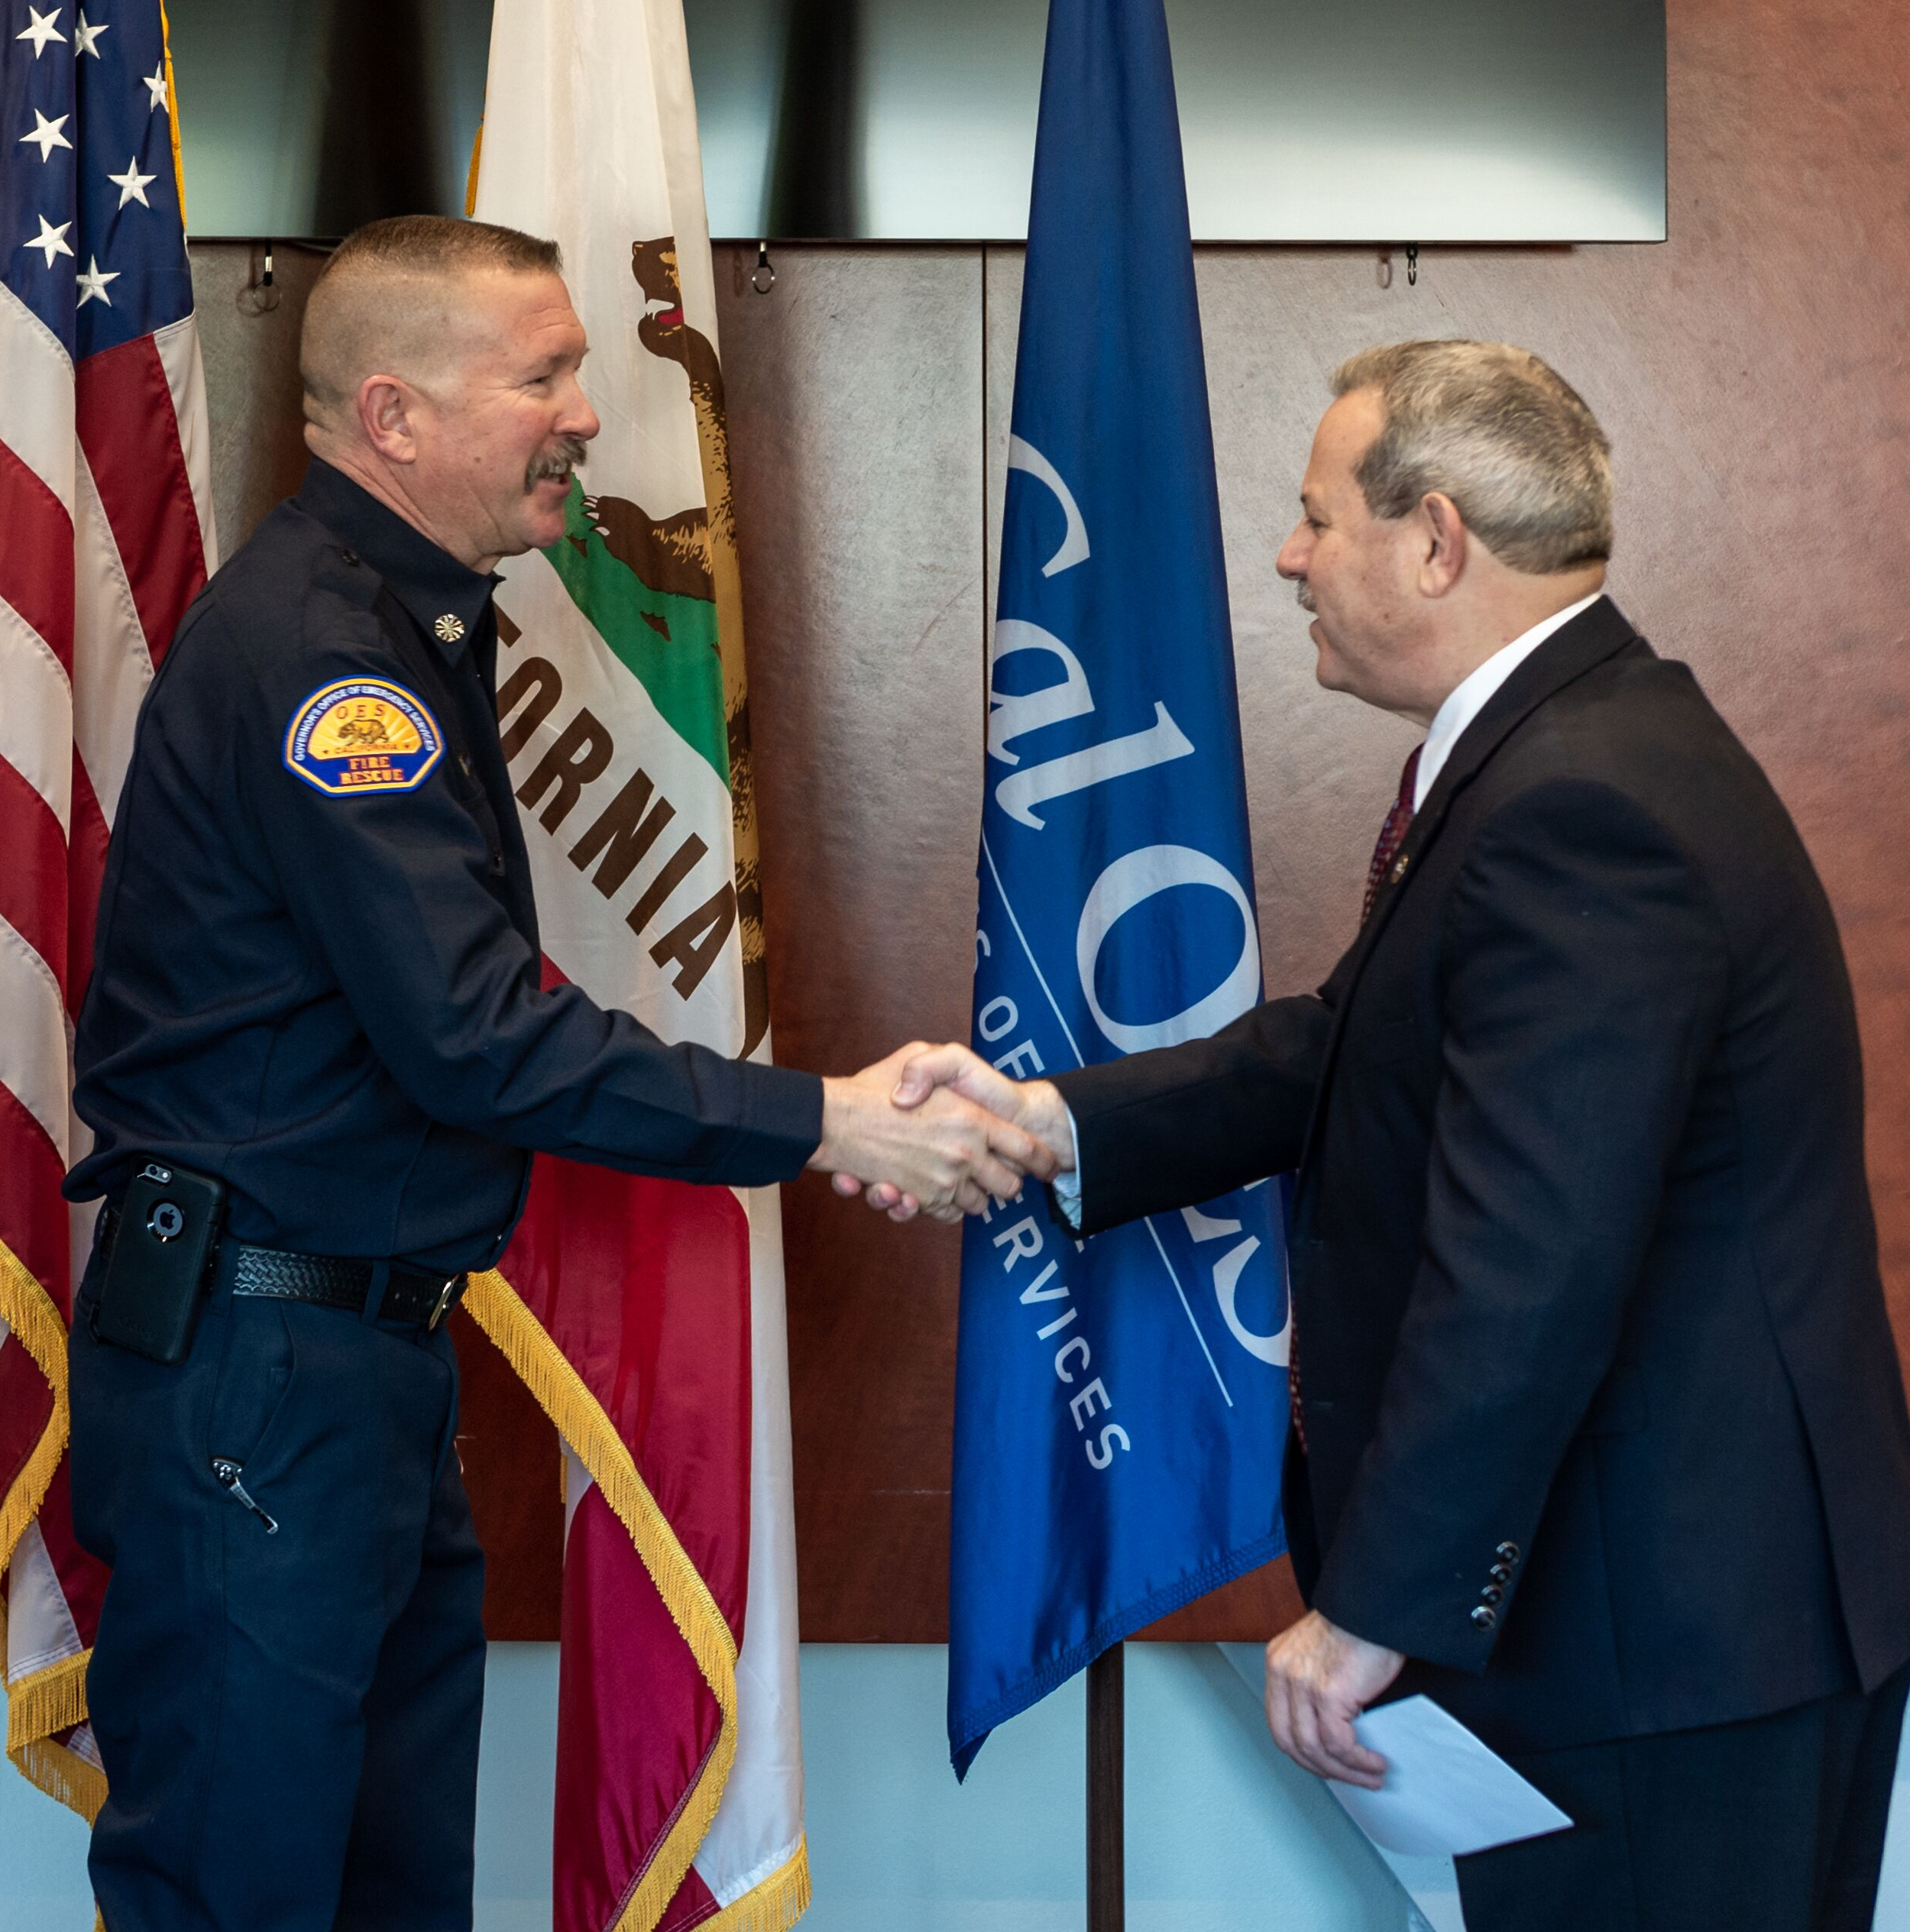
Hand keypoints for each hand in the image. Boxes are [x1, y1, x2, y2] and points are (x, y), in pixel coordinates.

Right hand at [809, 1043, 1060, 1223]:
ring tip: (961, 1178)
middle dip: (1007, 1183)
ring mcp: (943, 1181)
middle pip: (1008, 1187)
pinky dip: (945, 1208)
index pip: (1025, 1147)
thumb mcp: (918, 1052)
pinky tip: (933, 1188)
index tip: (1050, 1165)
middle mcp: (964, 1154)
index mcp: (972, 1118)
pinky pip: (948, 1214)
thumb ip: (944, 1066)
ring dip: (975, 1196)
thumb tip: (959, 1097)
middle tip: (1000, 1173)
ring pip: (979, 1205)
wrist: (833, 1120)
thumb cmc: (875, 1084)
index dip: (1041, 1158)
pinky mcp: (921, 1200)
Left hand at [1262, 1610, 1402, 1789]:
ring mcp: (1302, 1683)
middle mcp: (1284, 1672)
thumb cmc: (1360, 1626)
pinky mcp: (1327, 1692)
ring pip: (1315, 1749)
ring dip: (1346, 1771)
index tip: (1326, 1764)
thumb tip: (1331, 1734)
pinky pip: (1338, 1744)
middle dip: (1323, 1769)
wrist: (1377, 1605)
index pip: (1279, 1723)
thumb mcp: (1322, 1654)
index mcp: (1278, 1662)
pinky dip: (1357, 1761)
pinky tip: (1373, 1762)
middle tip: (1351, 1778)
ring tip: (1371, 1774)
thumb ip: (1315, 1686)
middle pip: (1290, 1742)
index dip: (1302, 1752)